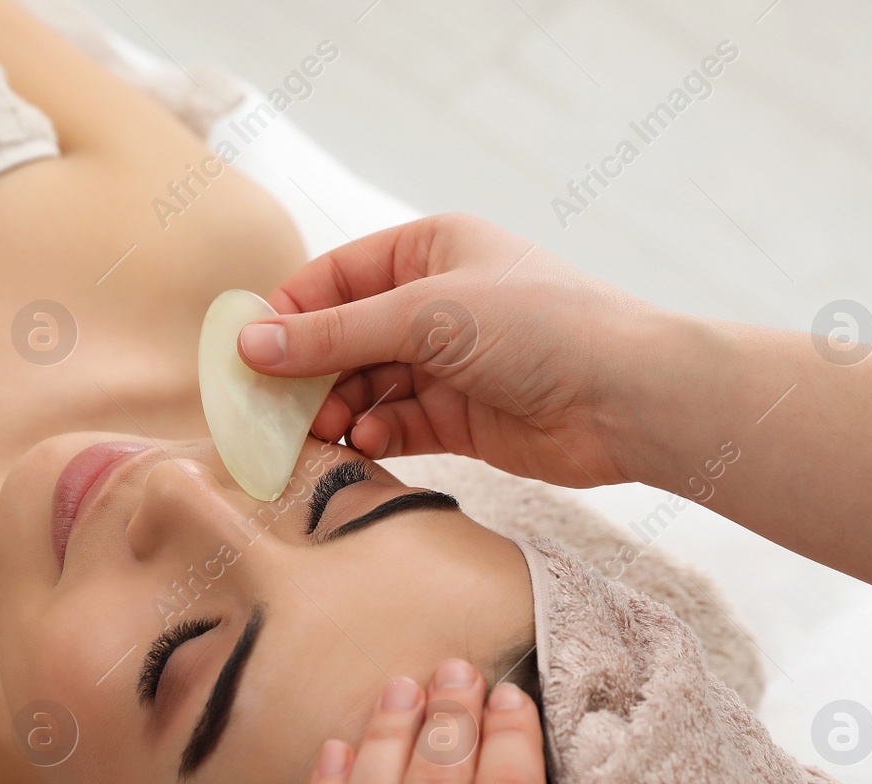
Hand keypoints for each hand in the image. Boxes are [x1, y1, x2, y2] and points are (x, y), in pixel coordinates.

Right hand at [237, 213, 682, 487]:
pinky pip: (396, 425)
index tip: (244, 359)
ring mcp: (447, 362)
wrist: (626, 397)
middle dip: (308, 374)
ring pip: (365, 386)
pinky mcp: (460, 418)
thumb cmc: (539, 327)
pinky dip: (376, 435)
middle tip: (272, 414)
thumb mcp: (425, 315)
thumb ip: (333, 335)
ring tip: (324, 434)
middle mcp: (434, 303)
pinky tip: (369, 444)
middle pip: (342, 338)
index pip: (333, 280)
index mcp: (428, 250)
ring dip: (339, 410)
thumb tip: (249, 346)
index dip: (285, 317)